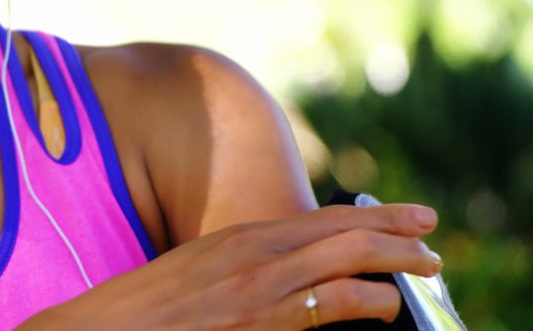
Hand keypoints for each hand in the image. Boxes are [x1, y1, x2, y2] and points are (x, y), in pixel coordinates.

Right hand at [19, 203, 441, 329]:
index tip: (407, 214)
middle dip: (395, 231)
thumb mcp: (197, 275)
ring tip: (426, 268)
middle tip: (432, 235)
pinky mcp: (257, 322)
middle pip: (342, 232)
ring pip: (346, 262)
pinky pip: (329, 304)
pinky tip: (386, 308)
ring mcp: (257, 288)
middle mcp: (253, 254)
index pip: (322, 218)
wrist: (100, 330)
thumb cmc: (144, 312)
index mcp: (239, 240)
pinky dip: (367, 302)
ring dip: (394, 263)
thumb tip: (287, 277)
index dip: (372, 215)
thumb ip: (243, 271)